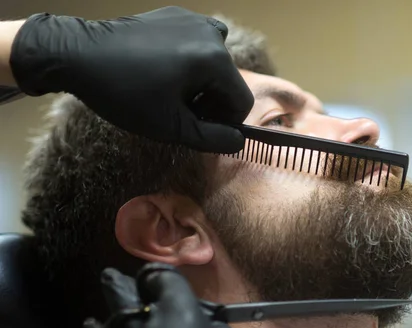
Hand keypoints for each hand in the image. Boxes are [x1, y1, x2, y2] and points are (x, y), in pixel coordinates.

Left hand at [10, 7, 253, 152]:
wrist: (80, 55)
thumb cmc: (125, 94)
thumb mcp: (172, 127)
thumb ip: (213, 139)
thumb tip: (238, 140)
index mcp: (215, 60)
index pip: (242, 101)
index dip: (225, 123)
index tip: (198, 128)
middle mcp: (212, 35)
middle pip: (229, 82)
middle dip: (212, 102)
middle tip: (179, 112)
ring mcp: (194, 20)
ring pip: (215, 64)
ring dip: (202, 83)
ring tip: (169, 92)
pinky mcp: (176, 15)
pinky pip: (199, 43)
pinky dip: (191, 60)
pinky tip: (165, 69)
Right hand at [84, 264, 243, 327]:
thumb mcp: (181, 305)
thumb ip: (169, 281)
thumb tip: (152, 273)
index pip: (199, 311)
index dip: (174, 292)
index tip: (150, 278)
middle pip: (164, 322)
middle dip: (137, 297)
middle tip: (114, 276)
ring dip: (120, 313)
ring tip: (104, 285)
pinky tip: (91, 325)